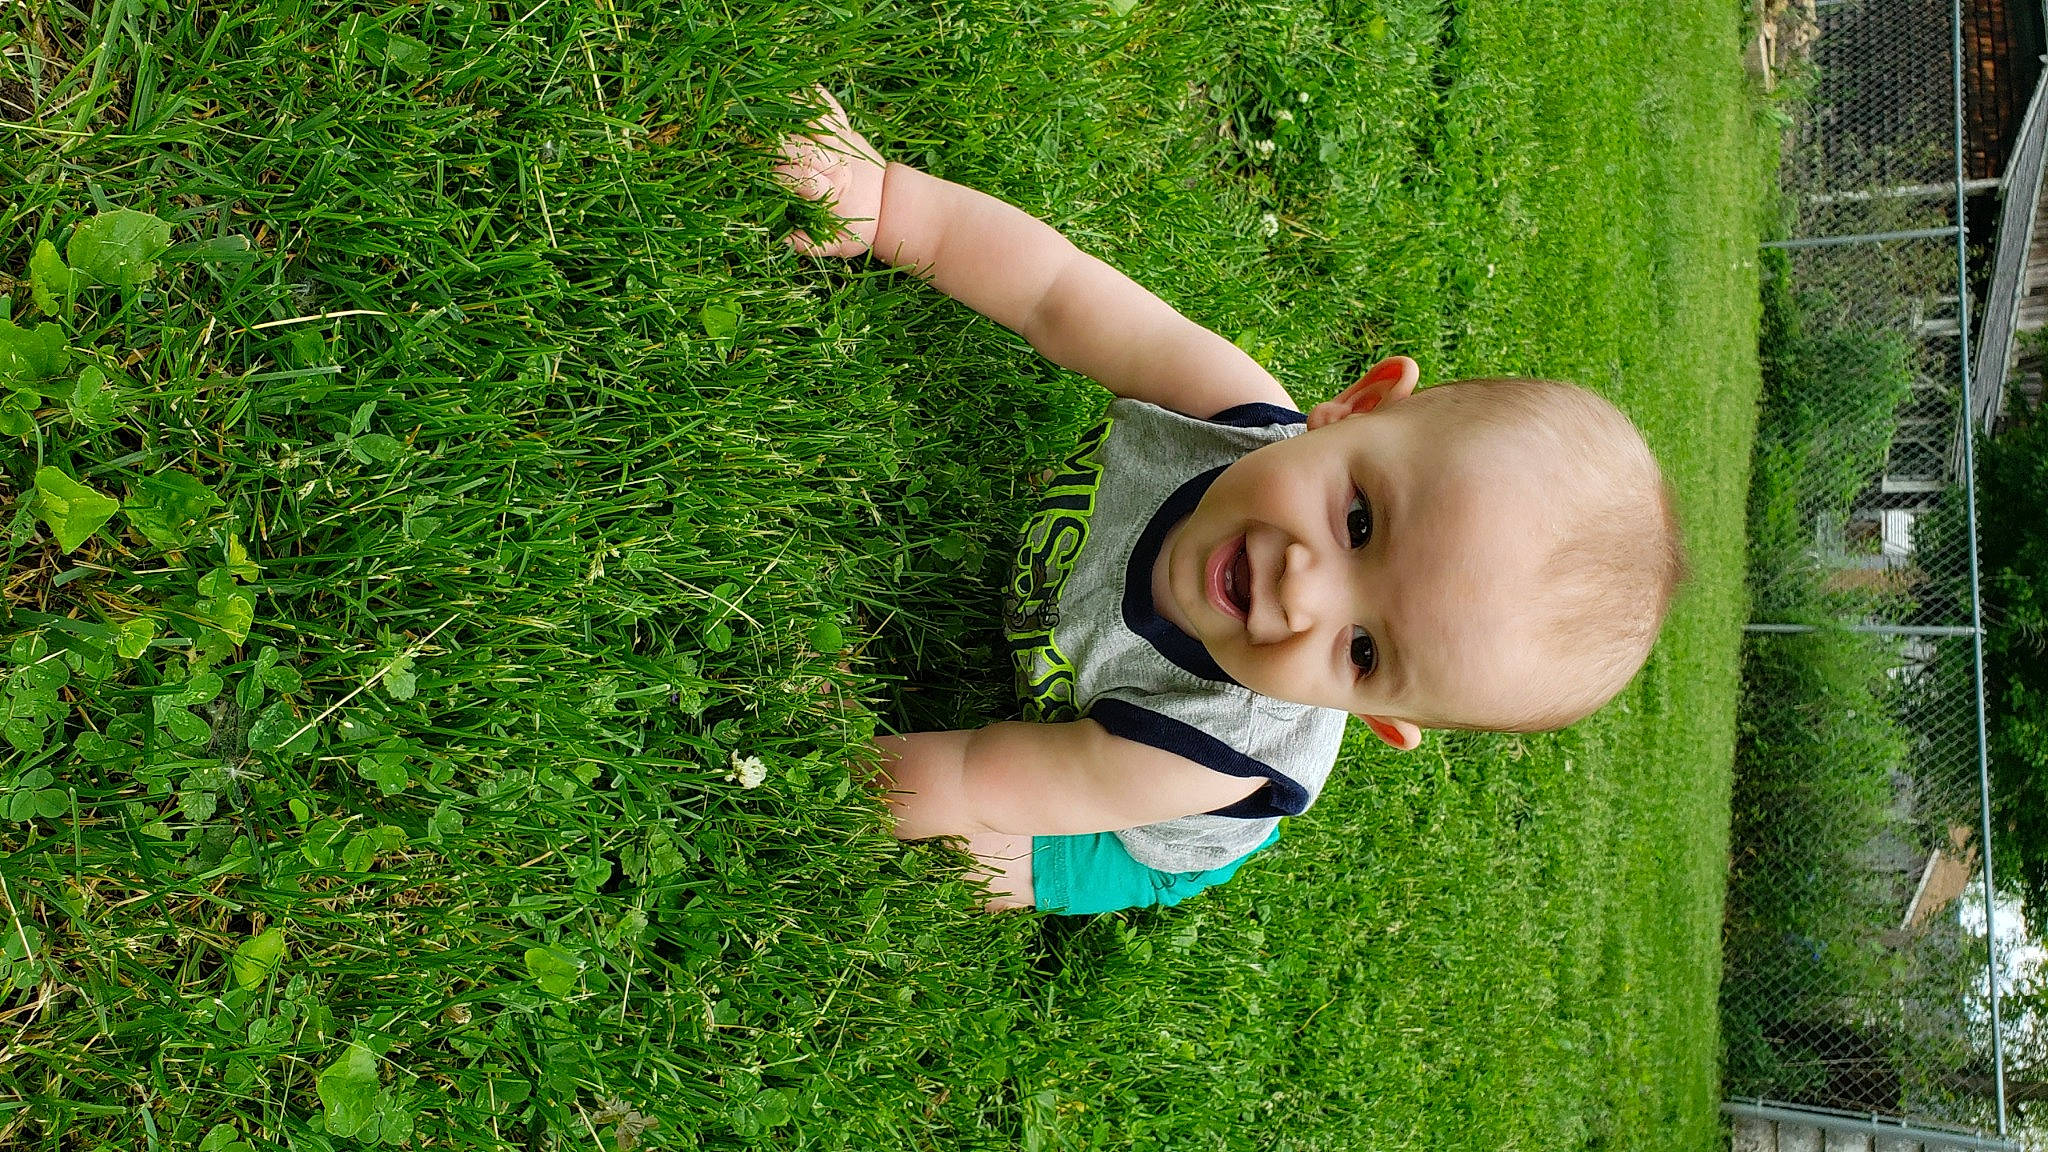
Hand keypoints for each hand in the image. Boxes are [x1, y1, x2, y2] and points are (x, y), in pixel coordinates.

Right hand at [774, 86, 888, 257]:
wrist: (892, 206)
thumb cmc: (858, 228)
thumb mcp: (837, 245)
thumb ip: (809, 245)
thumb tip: (781, 241)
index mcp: (829, 190)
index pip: (796, 177)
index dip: (778, 174)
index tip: (759, 174)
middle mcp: (835, 162)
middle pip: (798, 146)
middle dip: (773, 144)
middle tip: (745, 139)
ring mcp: (841, 142)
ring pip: (812, 121)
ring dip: (786, 112)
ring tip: (757, 102)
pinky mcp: (845, 129)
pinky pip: (827, 105)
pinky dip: (811, 93)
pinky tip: (788, 82)